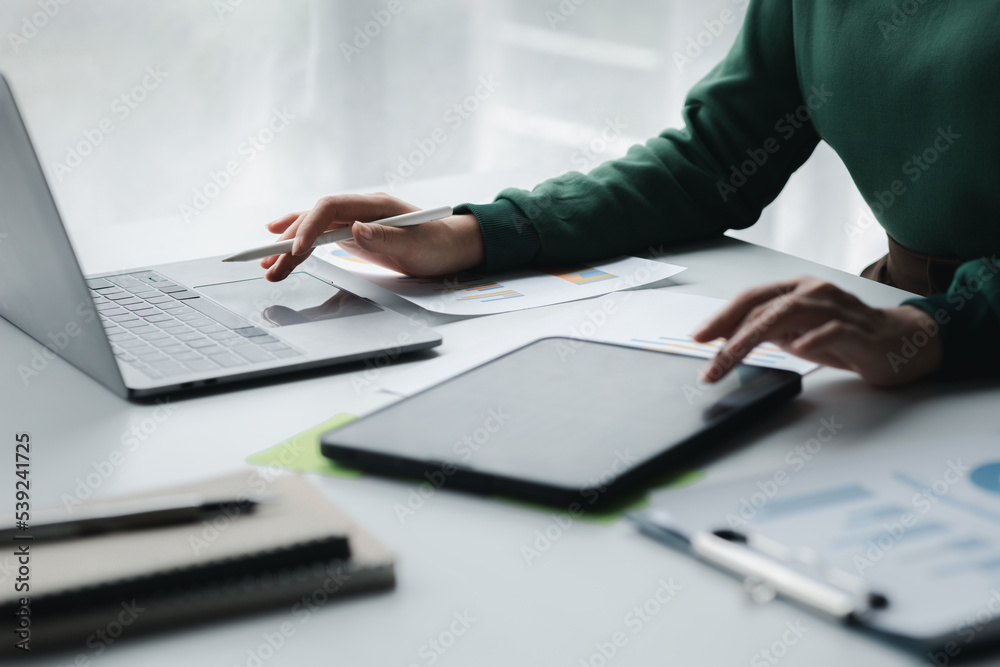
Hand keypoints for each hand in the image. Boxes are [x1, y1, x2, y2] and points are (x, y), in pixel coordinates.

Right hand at [260, 193, 484, 281]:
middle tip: (268, 265)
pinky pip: (320, 235)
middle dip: (289, 242)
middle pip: (315, 220)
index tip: (296, 251)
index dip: (309, 227)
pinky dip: (299, 241)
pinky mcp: (353, 234)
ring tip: (266, 265)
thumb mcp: (416, 245)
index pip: (330, 207)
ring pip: (313, 229)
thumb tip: (355, 229)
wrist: (451, 247)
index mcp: (374, 204)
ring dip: (289, 247)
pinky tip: (280, 246)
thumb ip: (386, 238)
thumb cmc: (437, 244)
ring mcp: (355, 220)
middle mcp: (360, 208)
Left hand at [693, 276, 941, 386]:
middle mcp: (815, 292)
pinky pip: (832, 331)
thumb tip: (730, 340)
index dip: (722, 317)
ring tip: (730, 359)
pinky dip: (812, 340)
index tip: (698, 338)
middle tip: (709, 363)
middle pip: (763, 307)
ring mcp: (838, 309)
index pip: (752, 299)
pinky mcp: (860, 331)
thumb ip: (769, 331)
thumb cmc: (847, 337)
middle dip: (729, 335)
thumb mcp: (799, 332)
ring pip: (788, 315)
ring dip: (753, 339)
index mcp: (798, 288)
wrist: (904, 342)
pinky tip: (796, 349)